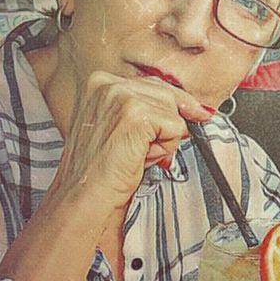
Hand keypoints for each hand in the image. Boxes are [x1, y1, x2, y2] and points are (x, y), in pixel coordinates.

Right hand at [52, 71, 211, 214]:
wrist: (85, 198)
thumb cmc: (100, 172)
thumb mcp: (121, 129)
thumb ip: (148, 110)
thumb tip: (194, 108)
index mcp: (101, 82)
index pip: (155, 85)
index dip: (171, 108)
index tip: (187, 117)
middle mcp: (108, 83)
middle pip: (168, 94)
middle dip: (166, 126)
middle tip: (141, 151)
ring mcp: (120, 96)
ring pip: (174, 111)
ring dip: (164, 139)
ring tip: (135, 155)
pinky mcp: (135, 114)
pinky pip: (176, 127)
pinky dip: (165, 148)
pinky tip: (139, 158)